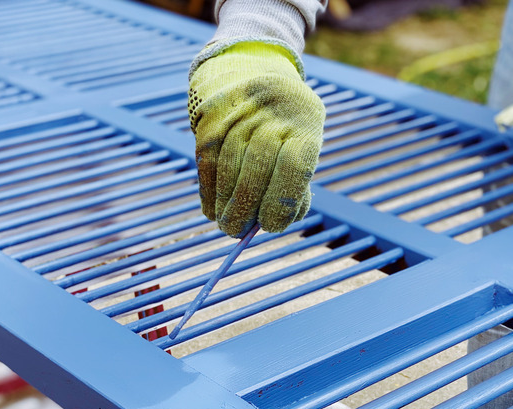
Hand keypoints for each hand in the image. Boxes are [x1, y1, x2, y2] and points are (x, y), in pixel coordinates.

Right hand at [188, 42, 324, 236]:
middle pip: (256, 171)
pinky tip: (213, 210)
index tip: (272, 226)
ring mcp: (239, 115)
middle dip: (246, 210)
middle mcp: (271, 117)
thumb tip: (272, 224)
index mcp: (305, 125)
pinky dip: (209, 192)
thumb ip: (294, 185)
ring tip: (228, 224)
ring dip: (225, 205)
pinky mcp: (211, 119)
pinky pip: (207, 163)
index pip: (294, 168)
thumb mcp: (304, 145)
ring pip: (228, 169)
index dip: (281, 203)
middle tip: (239, 231)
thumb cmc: (288, 128)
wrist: (253, 73)